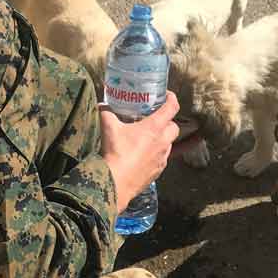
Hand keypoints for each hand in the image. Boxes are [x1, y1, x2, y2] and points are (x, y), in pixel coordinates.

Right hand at [100, 92, 180, 212]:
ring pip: (169, 144)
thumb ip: (106, 113)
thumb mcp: (109, 128)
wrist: (116, 182)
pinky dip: (157, 154)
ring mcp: (162, 158)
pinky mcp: (158, 171)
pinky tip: (145, 155)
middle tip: (156, 119)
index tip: (166, 96)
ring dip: (163, 139)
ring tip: (149, 137)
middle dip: (168, 122)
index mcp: (154, 127)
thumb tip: (102, 105)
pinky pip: (162, 159)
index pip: (172, 108)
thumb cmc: (116, 152)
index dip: (171, 99)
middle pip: (174, 127)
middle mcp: (162, 142)